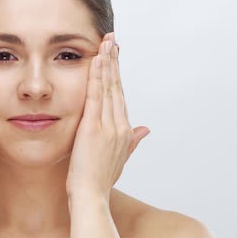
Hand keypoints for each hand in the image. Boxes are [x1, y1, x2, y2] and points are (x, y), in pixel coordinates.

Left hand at [66, 32, 150, 200]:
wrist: (91, 197)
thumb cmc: (100, 181)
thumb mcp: (119, 158)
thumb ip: (132, 141)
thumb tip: (145, 128)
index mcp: (123, 131)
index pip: (120, 96)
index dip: (118, 74)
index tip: (115, 57)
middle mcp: (119, 125)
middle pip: (117, 86)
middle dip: (114, 61)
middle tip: (112, 40)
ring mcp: (108, 125)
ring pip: (109, 87)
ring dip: (107, 62)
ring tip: (106, 42)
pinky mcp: (93, 127)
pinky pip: (96, 96)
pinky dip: (97, 76)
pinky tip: (96, 59)